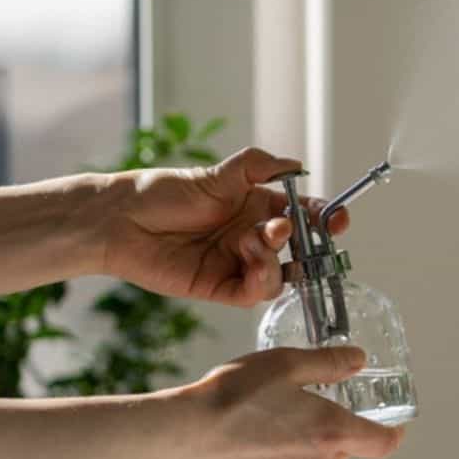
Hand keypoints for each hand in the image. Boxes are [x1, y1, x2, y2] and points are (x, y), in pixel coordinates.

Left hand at [102, 146, 350, 306]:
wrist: (120, 220)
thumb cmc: (161, 192)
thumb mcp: (216, 174)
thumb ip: (259, 166)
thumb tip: (297, 165)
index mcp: (257, 208)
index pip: (304, 216)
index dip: (325, 220)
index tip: (337, 220)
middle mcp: (252, 238)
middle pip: (299, 251)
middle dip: (307, 246)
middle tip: (292, 232)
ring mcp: (238, 265)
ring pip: (281, 275)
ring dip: (277, 259)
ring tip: (256, 240)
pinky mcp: (220, 288)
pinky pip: (255, 293)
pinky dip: (261, 278)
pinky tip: (249, 258)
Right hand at [171, 346, 403, 458]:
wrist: (181, 435)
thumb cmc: (233, 396)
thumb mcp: (286, 363)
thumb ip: (329, 363)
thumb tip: (358, 360)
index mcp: (332, 434)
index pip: (384, 444)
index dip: (394, 433)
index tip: (393, 423)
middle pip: (344, 449)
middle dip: (335, 427)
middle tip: (308, 402)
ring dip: (305, 441)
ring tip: (271, 415)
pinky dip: (279, 455)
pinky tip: (251, 435)